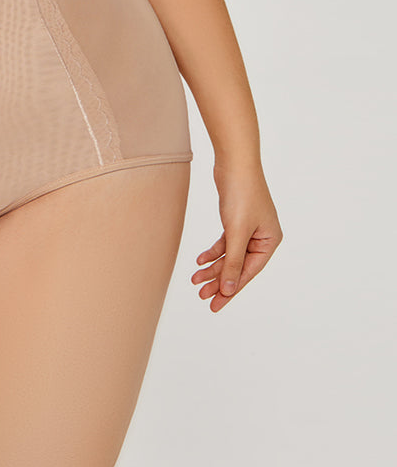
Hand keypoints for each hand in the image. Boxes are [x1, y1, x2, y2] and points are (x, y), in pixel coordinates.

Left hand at [191, 160, 282, 312]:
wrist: (234, 162)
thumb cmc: (241, 194)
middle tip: (202, 297)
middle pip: (238, 265)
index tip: (215, 305)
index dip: (231, 290)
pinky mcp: (237, 219)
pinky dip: (213, 251)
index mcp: (270, 241)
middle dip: (220, 281)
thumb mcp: (236, 232)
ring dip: (213, 267)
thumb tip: (228, 289)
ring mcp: (250, 228)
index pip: (248, 272)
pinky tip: (200, 261)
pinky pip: (226, 242)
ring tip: (196, 280)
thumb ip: (232, 262)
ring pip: (230, 254)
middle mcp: (263, 236)